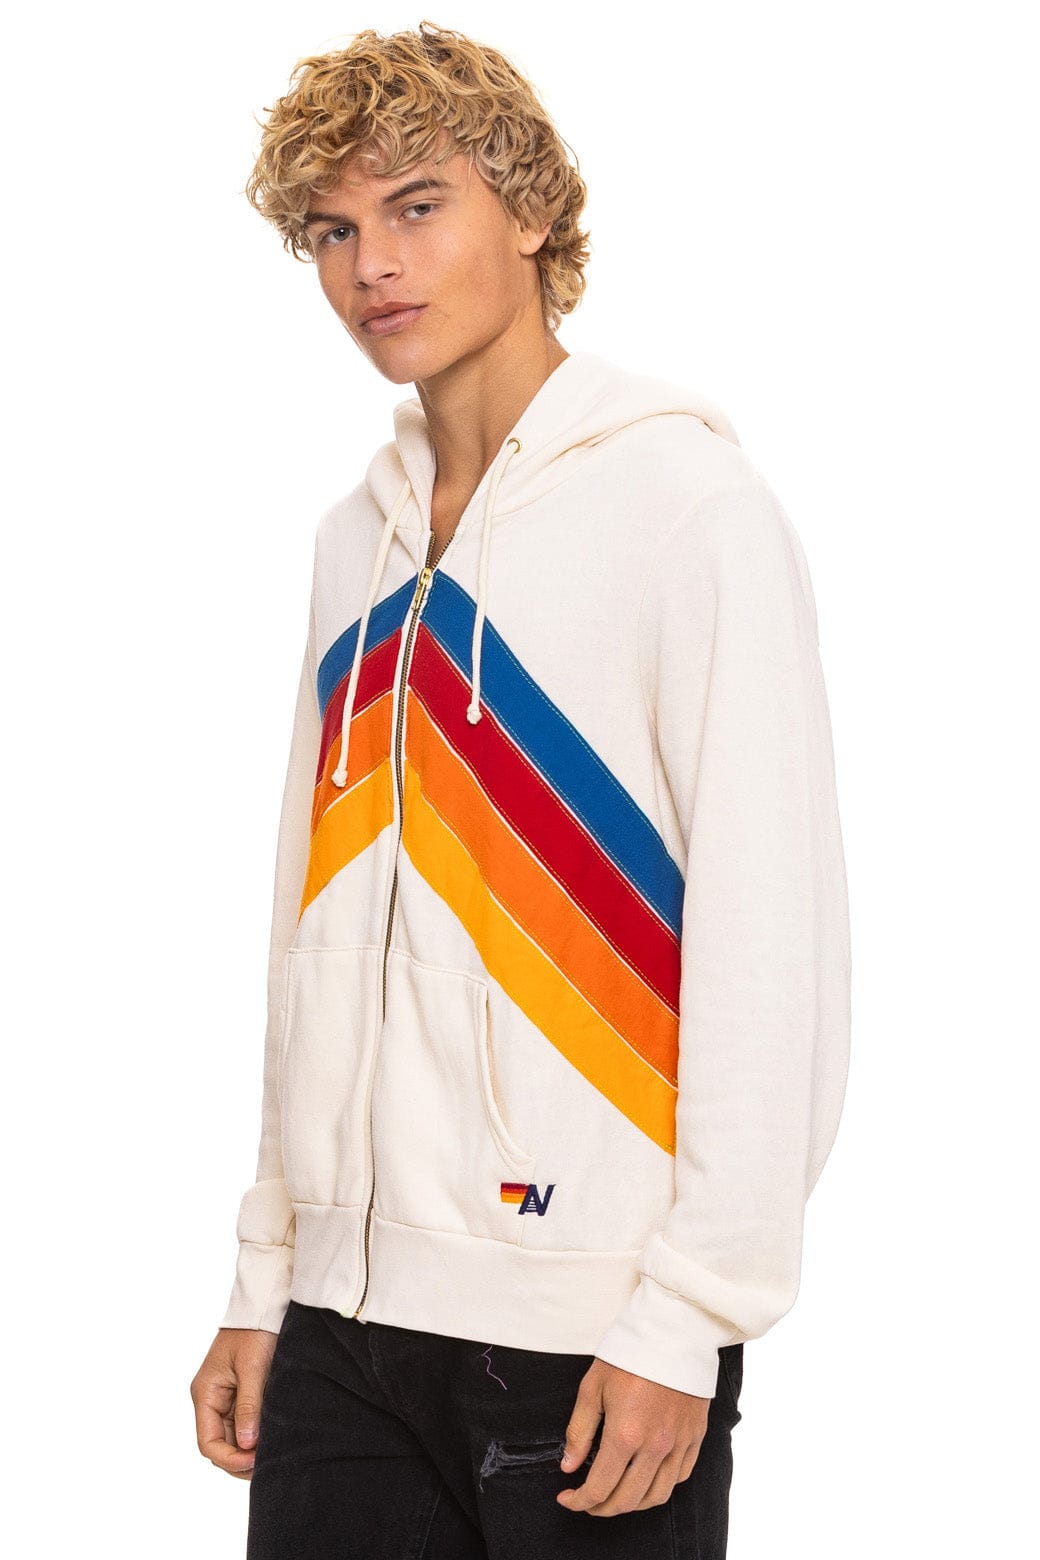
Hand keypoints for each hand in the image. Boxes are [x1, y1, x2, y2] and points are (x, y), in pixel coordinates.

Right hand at [190, 1327, 279, 1478]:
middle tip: (269, 1463)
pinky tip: (272, 1438)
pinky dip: (255, 1434)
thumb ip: (249, 1407)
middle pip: (219, 1444)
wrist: (264, 1305)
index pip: (208, 1442)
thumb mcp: (252, 1369)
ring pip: (232, 1437)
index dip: (230, 1458)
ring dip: (248, 1449)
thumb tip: (247, 1446)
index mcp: (205, 1393)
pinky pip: (243, 1423)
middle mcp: (211, 1399)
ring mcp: (225, 1398)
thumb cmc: (255, 1332)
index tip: (255, 1461)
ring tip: (273, 1454)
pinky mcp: (240, 1393)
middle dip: (240, 1459)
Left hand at [556, 1358, 710, 1515]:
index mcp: (625, 1434)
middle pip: (628, 1500)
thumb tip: (568, 1466)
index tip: (567, 1498)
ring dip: (632, 1505)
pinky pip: (679, 1478)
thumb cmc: (630, 1354)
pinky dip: (659, 1488)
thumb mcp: (593, 1386)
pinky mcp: (695, 1437)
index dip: (580, 1501)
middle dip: (602, 1508)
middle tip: (588, 1502)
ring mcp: (679, 1444)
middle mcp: (655, 1446)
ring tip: (615, 1496)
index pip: (600, 1487)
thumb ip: (580, 1430)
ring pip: (656, 1496)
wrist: (674, 1330)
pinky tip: (645, 1480)